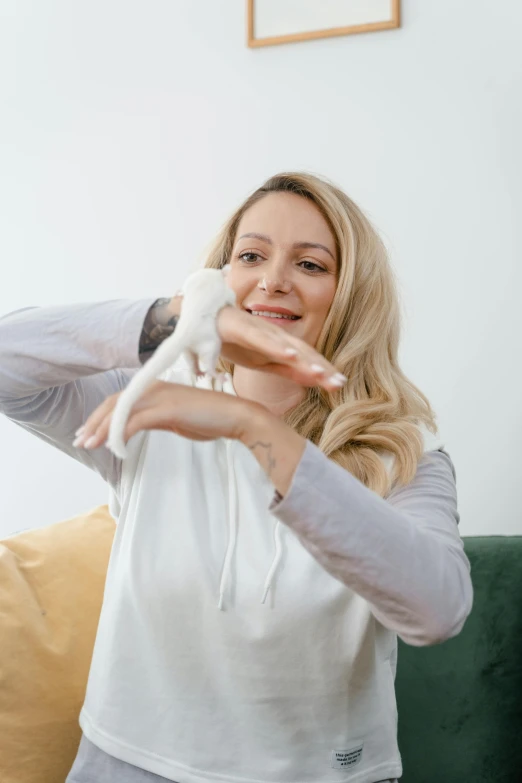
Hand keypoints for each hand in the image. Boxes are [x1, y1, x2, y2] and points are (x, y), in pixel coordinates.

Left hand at [73, 381, 258, 450]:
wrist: (235, 416)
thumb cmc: (209, 418)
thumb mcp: (175, 417)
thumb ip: (154, 418)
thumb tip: (136, 427)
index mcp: (155, 387)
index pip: (119, 400)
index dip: (100, 416)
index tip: (87, 432)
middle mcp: (154, 387)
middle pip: (114, 404)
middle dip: (94, 423)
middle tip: (80, 440)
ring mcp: (160, 396)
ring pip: (121, 412)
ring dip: (102, 430)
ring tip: (90, 446)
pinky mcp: (167, 408)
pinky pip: (135, 422)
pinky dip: (121, 436)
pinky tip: (116, 450)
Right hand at [216, 306, 345, 389]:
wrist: (200, 321)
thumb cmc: (232, 340)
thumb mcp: (261, 361)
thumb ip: (285, 369)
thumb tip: (311, 380)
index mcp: (280, 345)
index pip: (307, 359)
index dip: (324, 372)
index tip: (340, 386)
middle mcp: (274, 335)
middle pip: (303, 353)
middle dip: (322, 368)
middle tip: (340, 384)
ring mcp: (259, 330)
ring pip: (286, 346)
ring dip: (305, 359)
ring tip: (322, 373)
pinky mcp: (242, 328)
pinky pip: (261, 339)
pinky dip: (276, 347)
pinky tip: (290, 355)